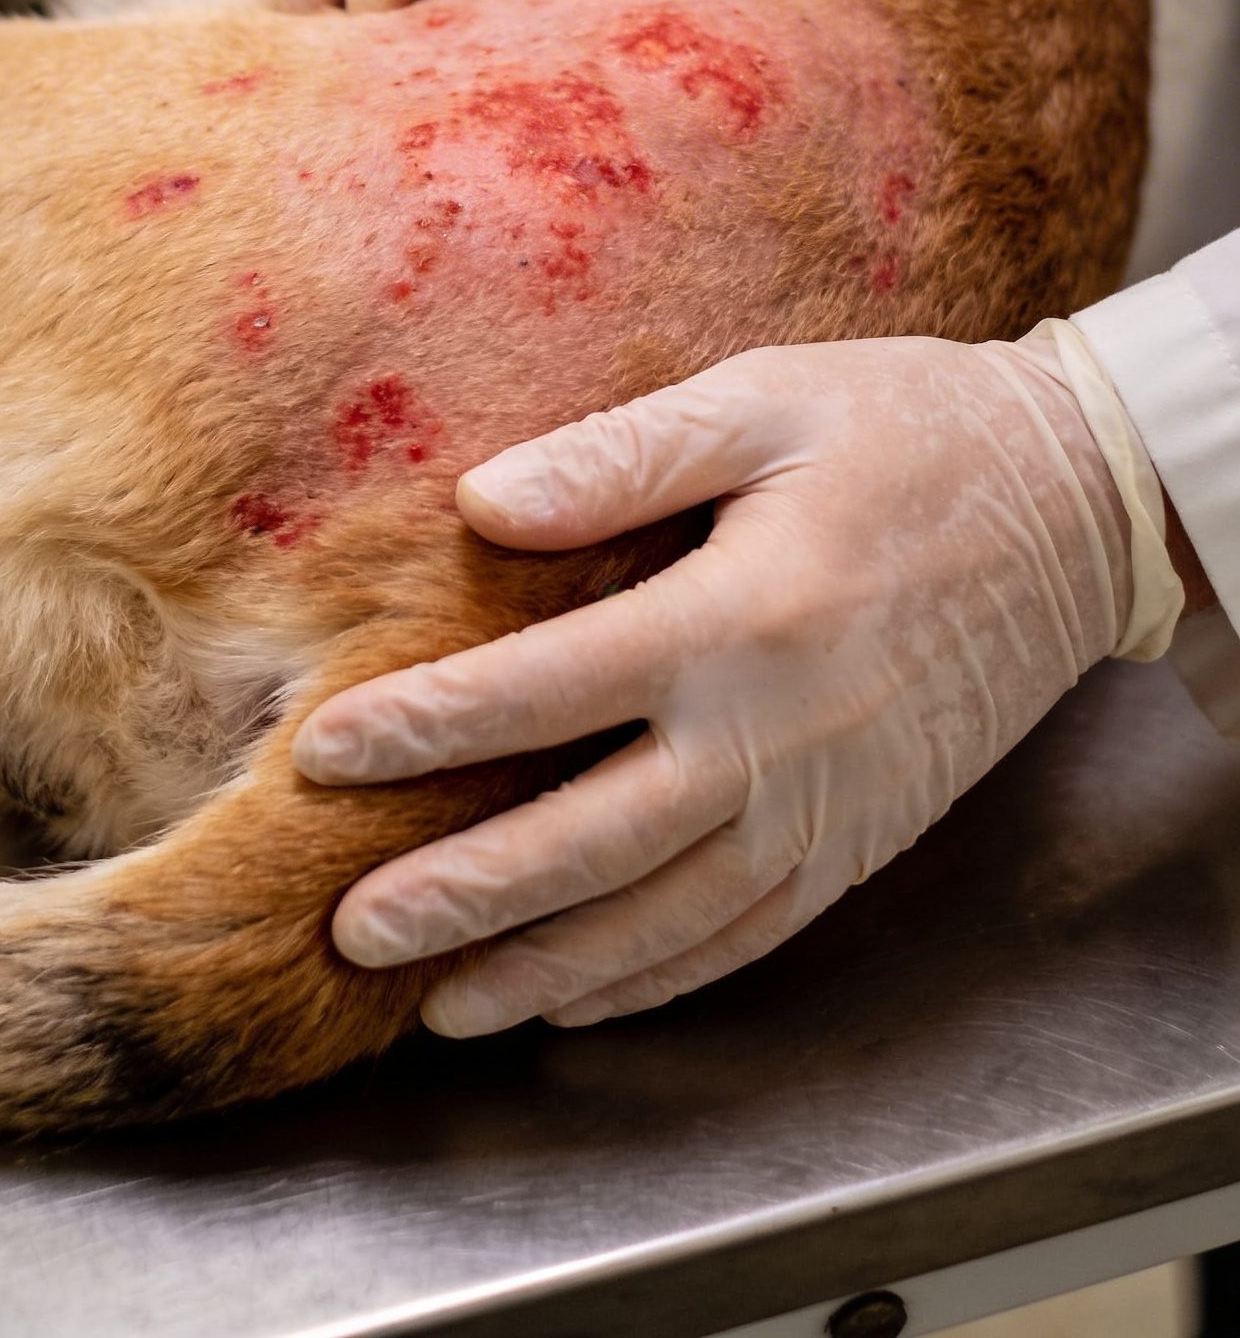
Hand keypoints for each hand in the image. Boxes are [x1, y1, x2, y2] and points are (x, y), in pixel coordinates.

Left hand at [292, 327, 1179, 1034]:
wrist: (1079, 510)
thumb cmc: (911, 432)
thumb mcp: (768, 399)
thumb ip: (621, 458)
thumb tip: (483, 504)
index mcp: (740, 614)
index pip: (544, 690)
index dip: (425, 727)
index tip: (325, 756)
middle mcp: (777, 737)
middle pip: (589, 843)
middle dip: (461, 896)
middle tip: (352, 934)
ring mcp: (826, 808)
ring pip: (661, 921)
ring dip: (542, 970)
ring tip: (440, 1005)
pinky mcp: (863, 844)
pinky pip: (744, 938)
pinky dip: (654, 983)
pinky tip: (577, 997)